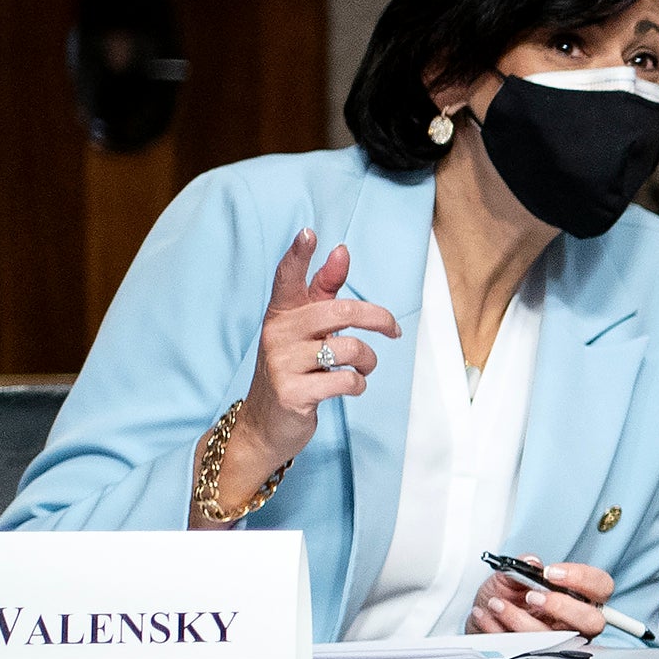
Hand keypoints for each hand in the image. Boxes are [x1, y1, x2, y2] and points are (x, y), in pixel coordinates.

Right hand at [231, 230, 399, 485]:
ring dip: (368, 360)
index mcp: (280, 315)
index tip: (309, 232)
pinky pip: (345, 381)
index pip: (287, 278)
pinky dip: (357, 384)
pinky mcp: (294, 393)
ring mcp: (282, 364)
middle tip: (392, 329)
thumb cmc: (293, 370)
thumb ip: (322, 293)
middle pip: (338, 312)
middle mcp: (277, 334)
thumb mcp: (304, 331)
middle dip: (377, 318)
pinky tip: (350, 387)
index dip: (299, 255)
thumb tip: (341, 250)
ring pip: (348, 348)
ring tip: (364, 368)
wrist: (266, 426)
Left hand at [472, 558, 610, 638]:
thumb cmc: (505, 595)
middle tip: (532, 596)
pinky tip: (487, 615)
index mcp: (579, 597)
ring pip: (553, 639)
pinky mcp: (535, 656)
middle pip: (592, 621)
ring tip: (497, 603)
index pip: (601, 587)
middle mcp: (575, 622)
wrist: (482, 615)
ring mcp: (558, 641)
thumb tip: (531, 562)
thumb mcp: (510, 574)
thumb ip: (521, 566)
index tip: (551, 573)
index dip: (582, 578)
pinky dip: (498, 629)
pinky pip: (523, 649)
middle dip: (561, 607)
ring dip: (519, 618)